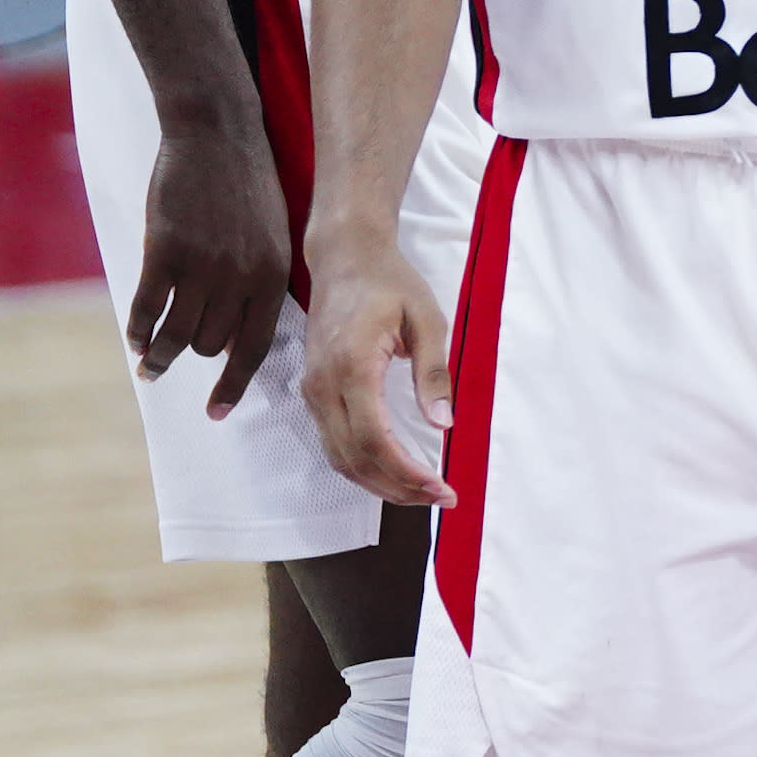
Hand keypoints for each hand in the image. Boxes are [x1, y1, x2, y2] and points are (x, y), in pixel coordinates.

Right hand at [127, 104, 297, 416]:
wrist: (218, 134)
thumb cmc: (247, 184)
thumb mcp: (274, 234)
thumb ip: (259, 280)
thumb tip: (238, 331)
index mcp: (274, 276)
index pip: (255, 348)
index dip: (234, 385)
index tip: (217, 412)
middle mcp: (242, 278)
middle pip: (211, 345)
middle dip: (193, 354)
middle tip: (175, 359)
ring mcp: (202, 266)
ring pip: (178, 333)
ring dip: (159, 353)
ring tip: (148, 364)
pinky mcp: (165, 251)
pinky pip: (146, 308)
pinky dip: (137, 329)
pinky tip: (134, 337)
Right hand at [297, 222, 456, 506]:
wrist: (344, 258)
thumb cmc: (390, 283)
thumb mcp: (427, 319)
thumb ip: (433, 372)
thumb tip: (444, 424)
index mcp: (352, 367)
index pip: (376, 440)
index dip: (407, 472)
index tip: (442, 488)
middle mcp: (323, 386)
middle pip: (355, 458)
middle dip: (398, 487)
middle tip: (440, 498)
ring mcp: (313, 391)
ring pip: (339, 458)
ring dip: (379, 483)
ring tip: (421, 493)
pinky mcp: (313, 392)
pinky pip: (333, 442)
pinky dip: (361, 466)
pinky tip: (392, 473)